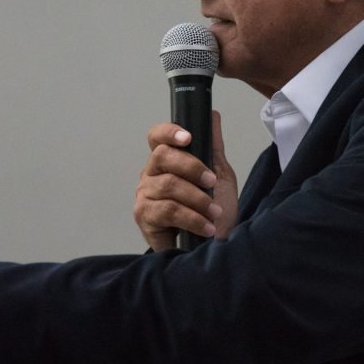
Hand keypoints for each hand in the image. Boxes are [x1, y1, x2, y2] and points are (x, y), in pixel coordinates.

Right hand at [134, 111, 237, 251]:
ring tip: (214, 212)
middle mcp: (150, 175)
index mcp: (165, 162)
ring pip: (168, 185)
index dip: (169, 132)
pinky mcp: (144, 218)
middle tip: (212, 181)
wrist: (214, 249)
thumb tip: (212, 114)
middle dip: (192, 167)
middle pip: (162, 156)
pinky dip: (192, 218)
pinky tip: (207, 227)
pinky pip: (167, 210)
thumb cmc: (213, 212)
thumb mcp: (219, 176)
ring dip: (197, 198)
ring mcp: (145, 196)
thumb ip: (212, 146)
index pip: (157, 137)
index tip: (188, 138)